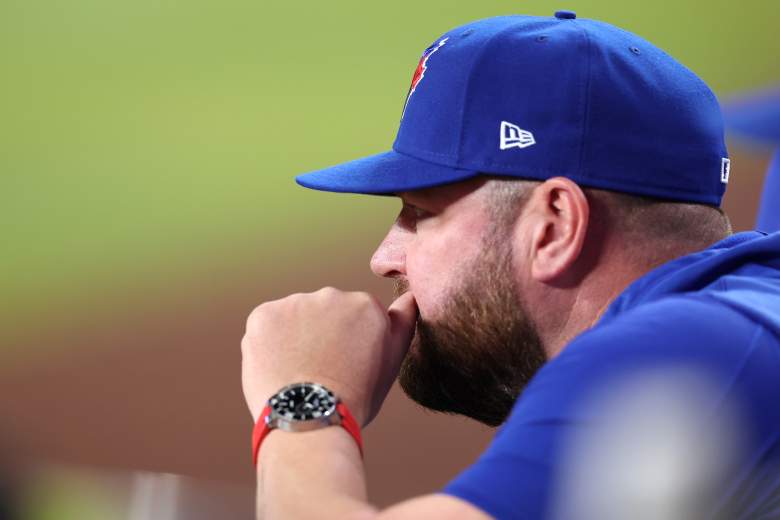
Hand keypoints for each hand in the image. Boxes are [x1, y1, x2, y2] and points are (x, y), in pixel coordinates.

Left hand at [241, 288, 417, 426]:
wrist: (308, 421)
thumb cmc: (355, 399)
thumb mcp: (391, 363)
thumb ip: (403, 323)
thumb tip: (412, 296)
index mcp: (366, 305)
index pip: (354, 316)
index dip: (348, 344)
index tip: (346, 367)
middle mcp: (332, 295)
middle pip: (324, 313)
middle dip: (321, 335)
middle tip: (320, 371)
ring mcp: (295, 303)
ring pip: (294, 318)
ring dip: (294, 337)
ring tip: (297, 373)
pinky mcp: (264, 314)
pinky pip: (266, 324)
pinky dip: (268, 343)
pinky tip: (277, 367)